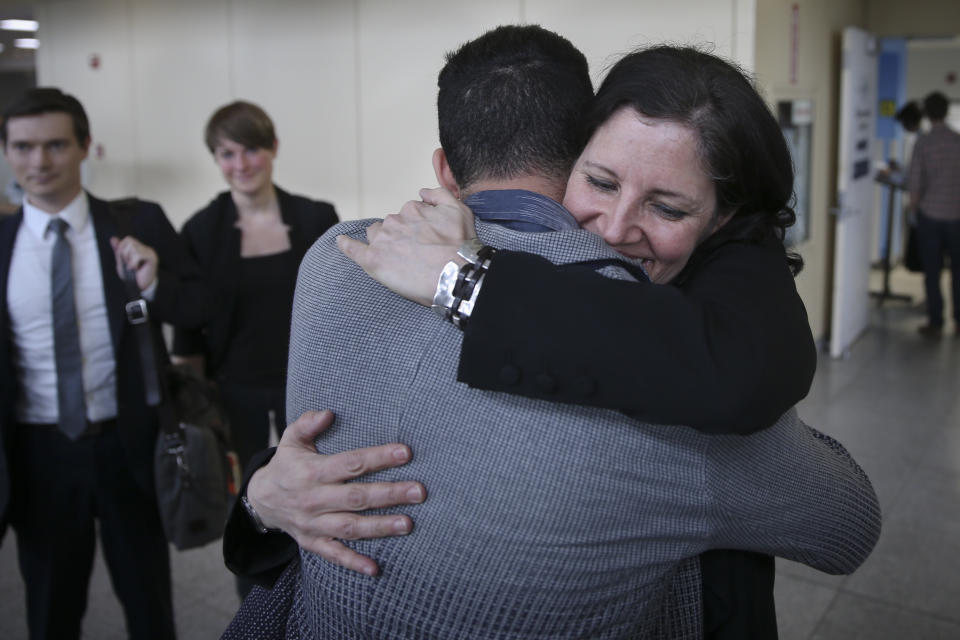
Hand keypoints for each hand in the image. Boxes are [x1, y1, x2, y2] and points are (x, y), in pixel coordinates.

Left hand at [110, 235, 158, 290]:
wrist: (140, 288)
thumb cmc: (132, 277)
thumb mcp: (121, 263)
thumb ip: (118, 251)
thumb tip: (112, 238)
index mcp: (139, 249)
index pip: (128, 239)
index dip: (121, 248)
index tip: (123, 260)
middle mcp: (146, 249)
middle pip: (129, 240)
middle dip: (123, 253)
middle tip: (127, 264)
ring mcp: (150, 252)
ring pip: (133, 247)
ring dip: (128, 259)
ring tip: (132, 267)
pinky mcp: (152, 258)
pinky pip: (138, 254)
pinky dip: (133, 262)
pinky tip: (134, 269)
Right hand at [246, 410, 425, 575]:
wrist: (260, 500)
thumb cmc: (286, 465)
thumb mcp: (290, 440)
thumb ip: (307, 424)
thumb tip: (327, 413)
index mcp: (312, 472)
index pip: (350, 464)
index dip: (378, 458)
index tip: (405, 453)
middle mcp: (314, 499)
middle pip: (357, 497)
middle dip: (390, 494)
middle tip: (419, 491)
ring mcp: (314, 523)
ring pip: (350, 527)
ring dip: (379, 527)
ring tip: (407, 524)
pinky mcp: (312, 542)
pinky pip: (334, 554)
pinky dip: (353, 562)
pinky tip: (375, 568)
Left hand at [337, 187, 476, 306]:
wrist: (456, 274)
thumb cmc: (461, 246)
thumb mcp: (460, 210)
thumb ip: (439, 194)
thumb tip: (422, 191)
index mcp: (412, 209)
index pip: (408, 215)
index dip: (416, 228)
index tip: (425, 240)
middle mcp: (395, 221)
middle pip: (390, 225)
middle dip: (399, 235)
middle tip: (414, 253)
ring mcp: (382, 240)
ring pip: (375, 235)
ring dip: (381, 241)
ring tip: (396, 258)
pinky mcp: (373, 260)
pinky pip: (352, 248)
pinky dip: (345, 244)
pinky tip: (341, 242)